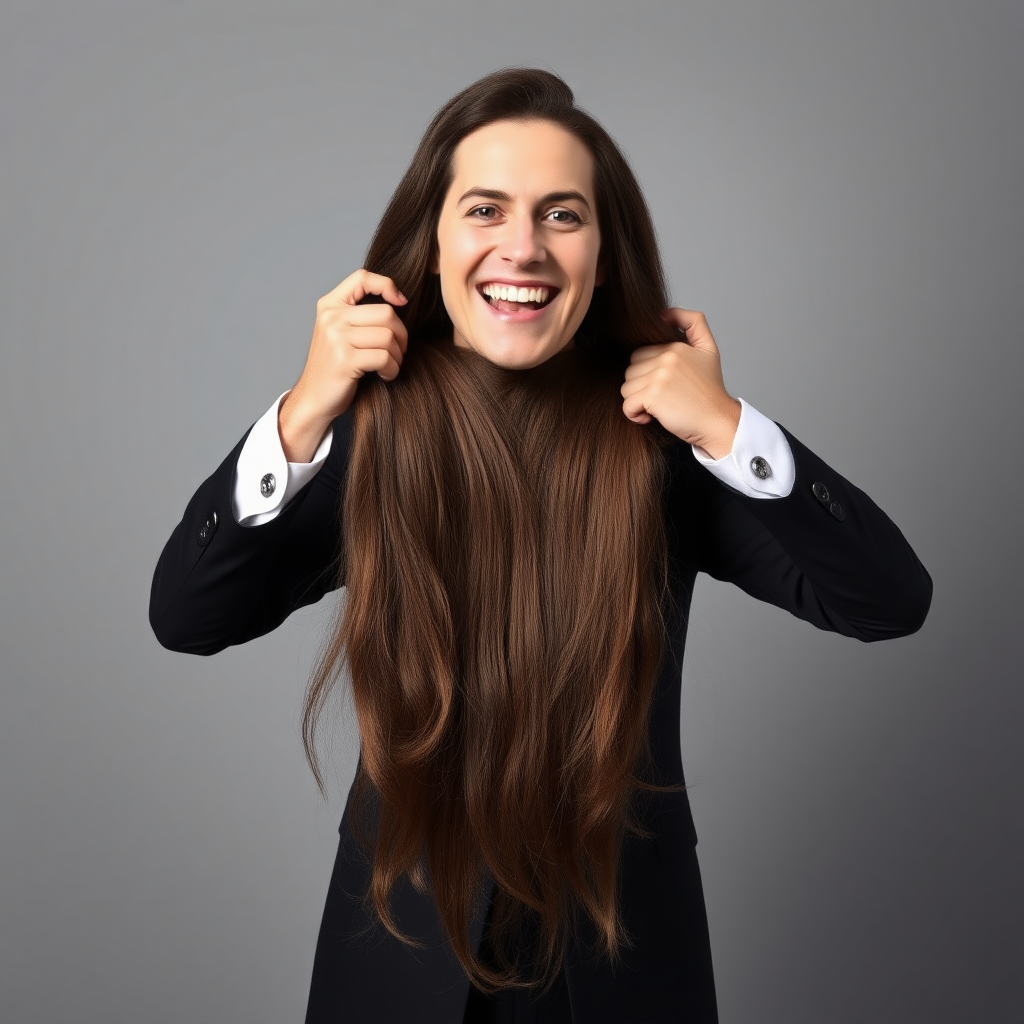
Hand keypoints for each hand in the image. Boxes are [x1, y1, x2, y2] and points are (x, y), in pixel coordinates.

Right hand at [278, 269, 408, 460]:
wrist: (315, 398)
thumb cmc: (335, 366)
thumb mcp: (340, 332)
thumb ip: (360, 314)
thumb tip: (399, 299)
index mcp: (329, 305)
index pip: (362, 277)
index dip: (387, 285)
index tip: (401, 302)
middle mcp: (331, 317)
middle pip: (386, 313)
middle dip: (401, 335)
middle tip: (398, 351)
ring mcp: (336, 338)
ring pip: (388, 337)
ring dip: (398, 355)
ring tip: (390, 365)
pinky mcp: (345, 360)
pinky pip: (385, 358)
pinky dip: (392, 369)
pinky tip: (386, 375)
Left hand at [620, 307, 740, 459]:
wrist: (718, 421)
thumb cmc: (709, 391)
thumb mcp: (708, 349)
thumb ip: (693, 324)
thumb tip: (663, 313)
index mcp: (675, 346)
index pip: (640, 354)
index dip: (648, 373)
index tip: (664, 385)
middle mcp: (667, 357)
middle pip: (630, 370)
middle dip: (640, 387)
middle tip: (662, 397)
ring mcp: (660, 376)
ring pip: (626, 388)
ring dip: (637, 402)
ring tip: (659, 406)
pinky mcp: (653, 396)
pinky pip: (627, 405)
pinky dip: (634, 415)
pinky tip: (651, 417)